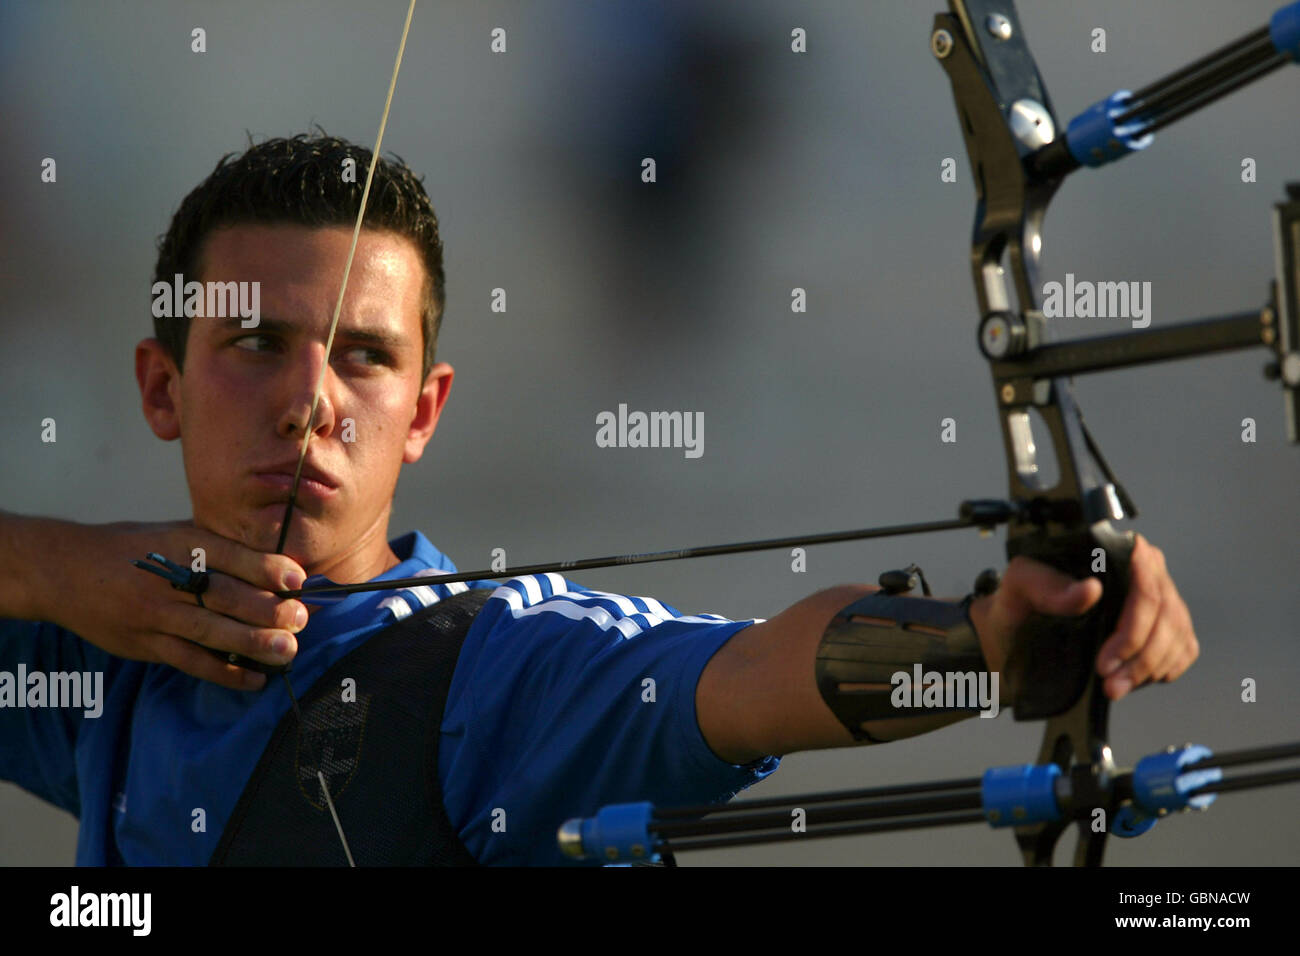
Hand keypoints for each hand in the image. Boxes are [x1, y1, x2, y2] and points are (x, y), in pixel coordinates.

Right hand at [37, 518, 308, 689]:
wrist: (63, 570)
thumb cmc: (132, 549)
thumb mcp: (174, 534)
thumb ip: (219, 546)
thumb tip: (278, 564)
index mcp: (181, 544)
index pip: (229, 556)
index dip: (266, 568)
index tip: (297, 579)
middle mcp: (169, 579)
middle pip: (224, 595)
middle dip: (266, 609)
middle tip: (300, 619)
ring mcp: (155, 614)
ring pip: (210, 632)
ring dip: (253, 644)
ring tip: (288, 650)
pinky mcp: (145, 644)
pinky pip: (190, 661)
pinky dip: (224, 672)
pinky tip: (254, 679)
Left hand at [968, 534, 1197, 701]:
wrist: (1014, 633)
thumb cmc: (1017, 604)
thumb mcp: (1017, 588)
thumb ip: (1046, 585)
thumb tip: (1090, 590)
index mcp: (1113, 551)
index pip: (1146, 585)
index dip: (1132, 628)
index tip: (1106, 660)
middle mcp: (1143, 570)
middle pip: (1166, 616)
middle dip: (1140, 657)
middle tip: (1108, 682)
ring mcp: (1157, 598)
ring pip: (1176, 635)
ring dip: (1149, 670)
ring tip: (1114, 687)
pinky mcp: (1163, 626)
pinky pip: (1183, 649)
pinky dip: (1164, 669)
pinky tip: (1135, 679)